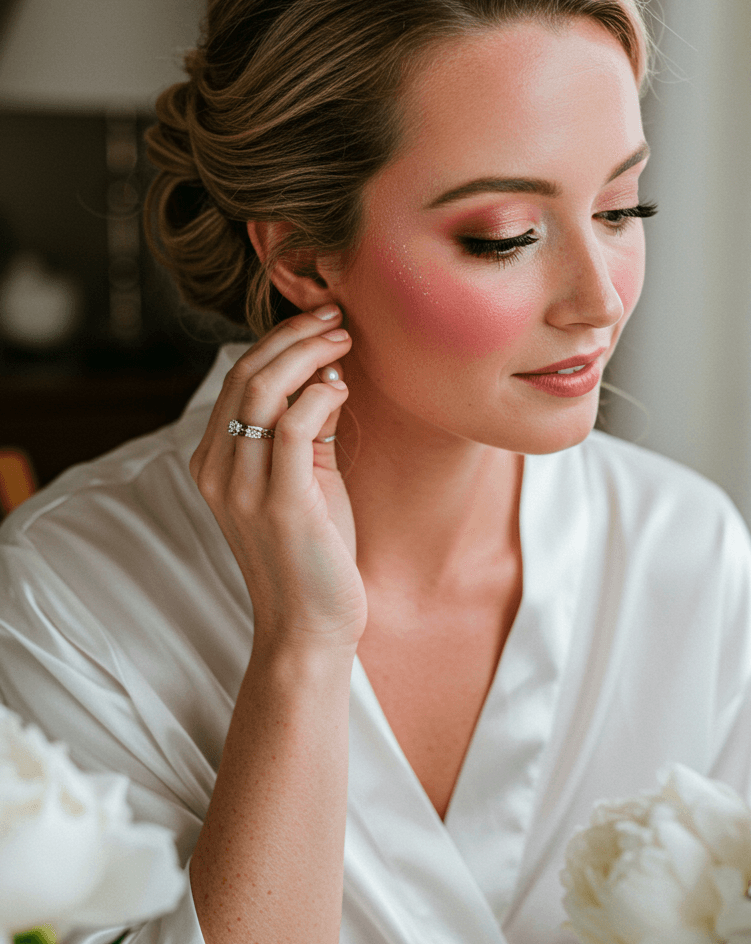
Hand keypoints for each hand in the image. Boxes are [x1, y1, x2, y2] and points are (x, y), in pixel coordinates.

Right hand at [190, 306, 366, 656]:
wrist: (309, 627)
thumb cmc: (313, 554)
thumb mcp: (303, 480)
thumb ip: (304, 430)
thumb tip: (325, 374)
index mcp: (214, 462)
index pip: (237, 379)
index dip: (278, 340)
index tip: (320, 320)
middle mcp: (217, 471)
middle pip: (246, 375)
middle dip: (293, 335)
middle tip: (336, 316)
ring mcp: (243, 488)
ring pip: (262, 392)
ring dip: (307, 354)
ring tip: (343, 339)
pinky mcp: (280, 504)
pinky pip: (291, 427)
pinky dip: (317, 395)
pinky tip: (342, 388)